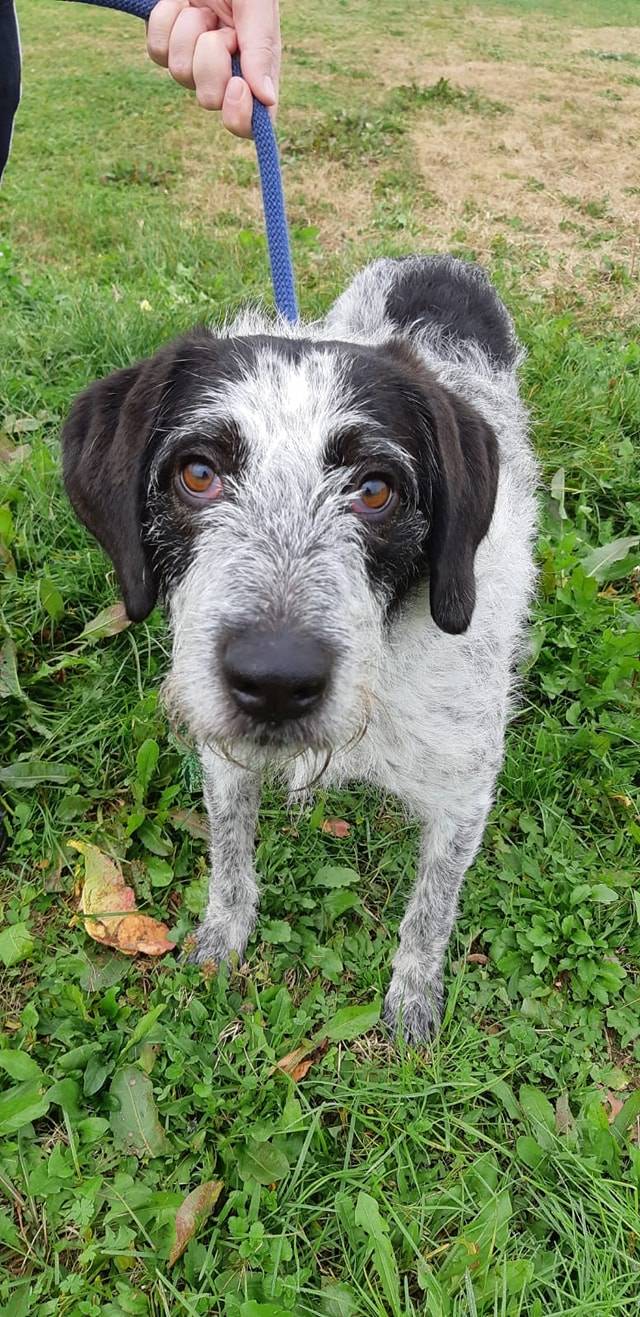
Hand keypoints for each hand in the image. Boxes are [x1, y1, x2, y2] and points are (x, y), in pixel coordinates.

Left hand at [147, 0, 279, 137]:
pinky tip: (180, 2)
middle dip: (210, 61)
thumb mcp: (256, 7)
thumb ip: (261, 51)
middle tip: (219, 28)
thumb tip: (267, 101)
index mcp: (255, 68)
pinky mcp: (164, 41)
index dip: (241, 118)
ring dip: (189, 32)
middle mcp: (224, 70)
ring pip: (180, 73)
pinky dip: (166, 21)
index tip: (237, 88)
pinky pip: (156, 50)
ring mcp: (191, 57)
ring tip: (201, 6)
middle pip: (209, 99)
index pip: (250, 122)